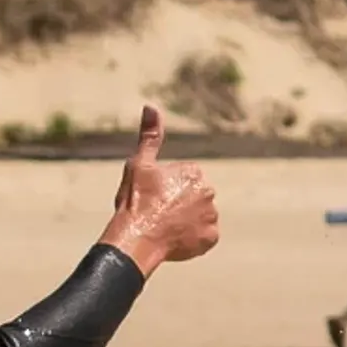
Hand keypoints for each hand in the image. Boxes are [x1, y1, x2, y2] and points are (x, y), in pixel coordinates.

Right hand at [101, 105, 219, 271]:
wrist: (136, 238)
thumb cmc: (136, 201)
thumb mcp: (139, 165)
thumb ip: (150, 136)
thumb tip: (151, 106)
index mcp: (194, 172)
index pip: (182, 181)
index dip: (164, 190)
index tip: (152, 197)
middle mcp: (209, 191)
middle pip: (193, 199)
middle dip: (179, 206)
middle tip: (157, 215)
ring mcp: (211, 216)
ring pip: (198, 218)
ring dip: (185, 222)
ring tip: (164, 228)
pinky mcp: (210, 238)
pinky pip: (203, 237)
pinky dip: (191, 240)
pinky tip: (174, 240)